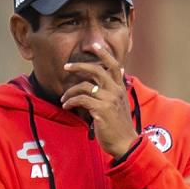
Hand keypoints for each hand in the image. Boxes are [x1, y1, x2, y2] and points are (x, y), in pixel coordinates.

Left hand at [60, 41, 136, 159]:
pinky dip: (71, 101)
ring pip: (85, 86)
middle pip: (97, 70)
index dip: (103, 53)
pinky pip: (81, 100)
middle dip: (79, 65)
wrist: (125, 144)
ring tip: (64, 98)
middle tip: (66, 67)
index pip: (114, 65)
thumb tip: (119, 72)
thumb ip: (116, 89)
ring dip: (70, 91)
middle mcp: (116, 91)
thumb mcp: (121, 104)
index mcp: (120, 88)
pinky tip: (66, 106)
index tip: (93, 45)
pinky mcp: (101, 110)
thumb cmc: (120, 126)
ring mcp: (109, 100)